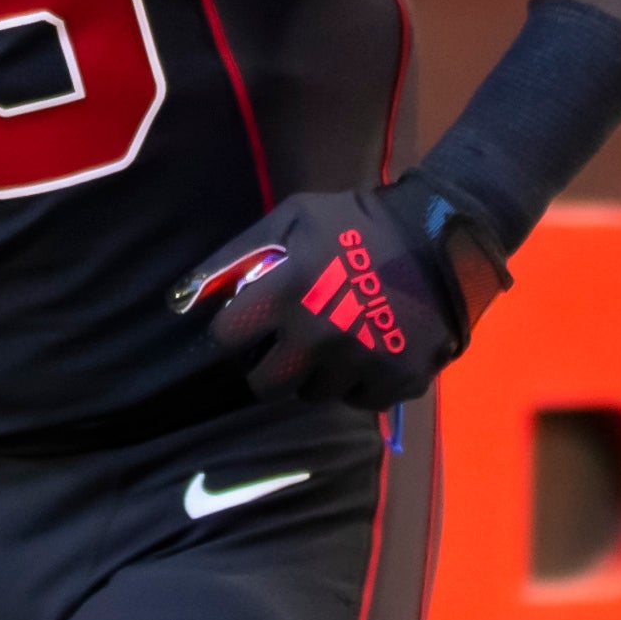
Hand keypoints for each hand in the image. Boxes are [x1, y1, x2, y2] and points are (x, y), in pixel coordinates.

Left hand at [172, 179, 510, 409]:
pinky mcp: (397, 380)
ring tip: (337, 337)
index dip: (236, 328)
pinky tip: (370, 347)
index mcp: (288, 290)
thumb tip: (180, 300)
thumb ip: (236, 256)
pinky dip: (359, 381)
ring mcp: (360, 361)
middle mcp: (319, 334)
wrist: (440, 236)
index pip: (228, 337)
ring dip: (317, 373)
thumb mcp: (291, 219)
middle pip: (265, 384)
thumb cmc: (355, 223)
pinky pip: (358, 400)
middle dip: (269, 365)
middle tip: (289, 344)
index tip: (250, 321)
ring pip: (313, 393)